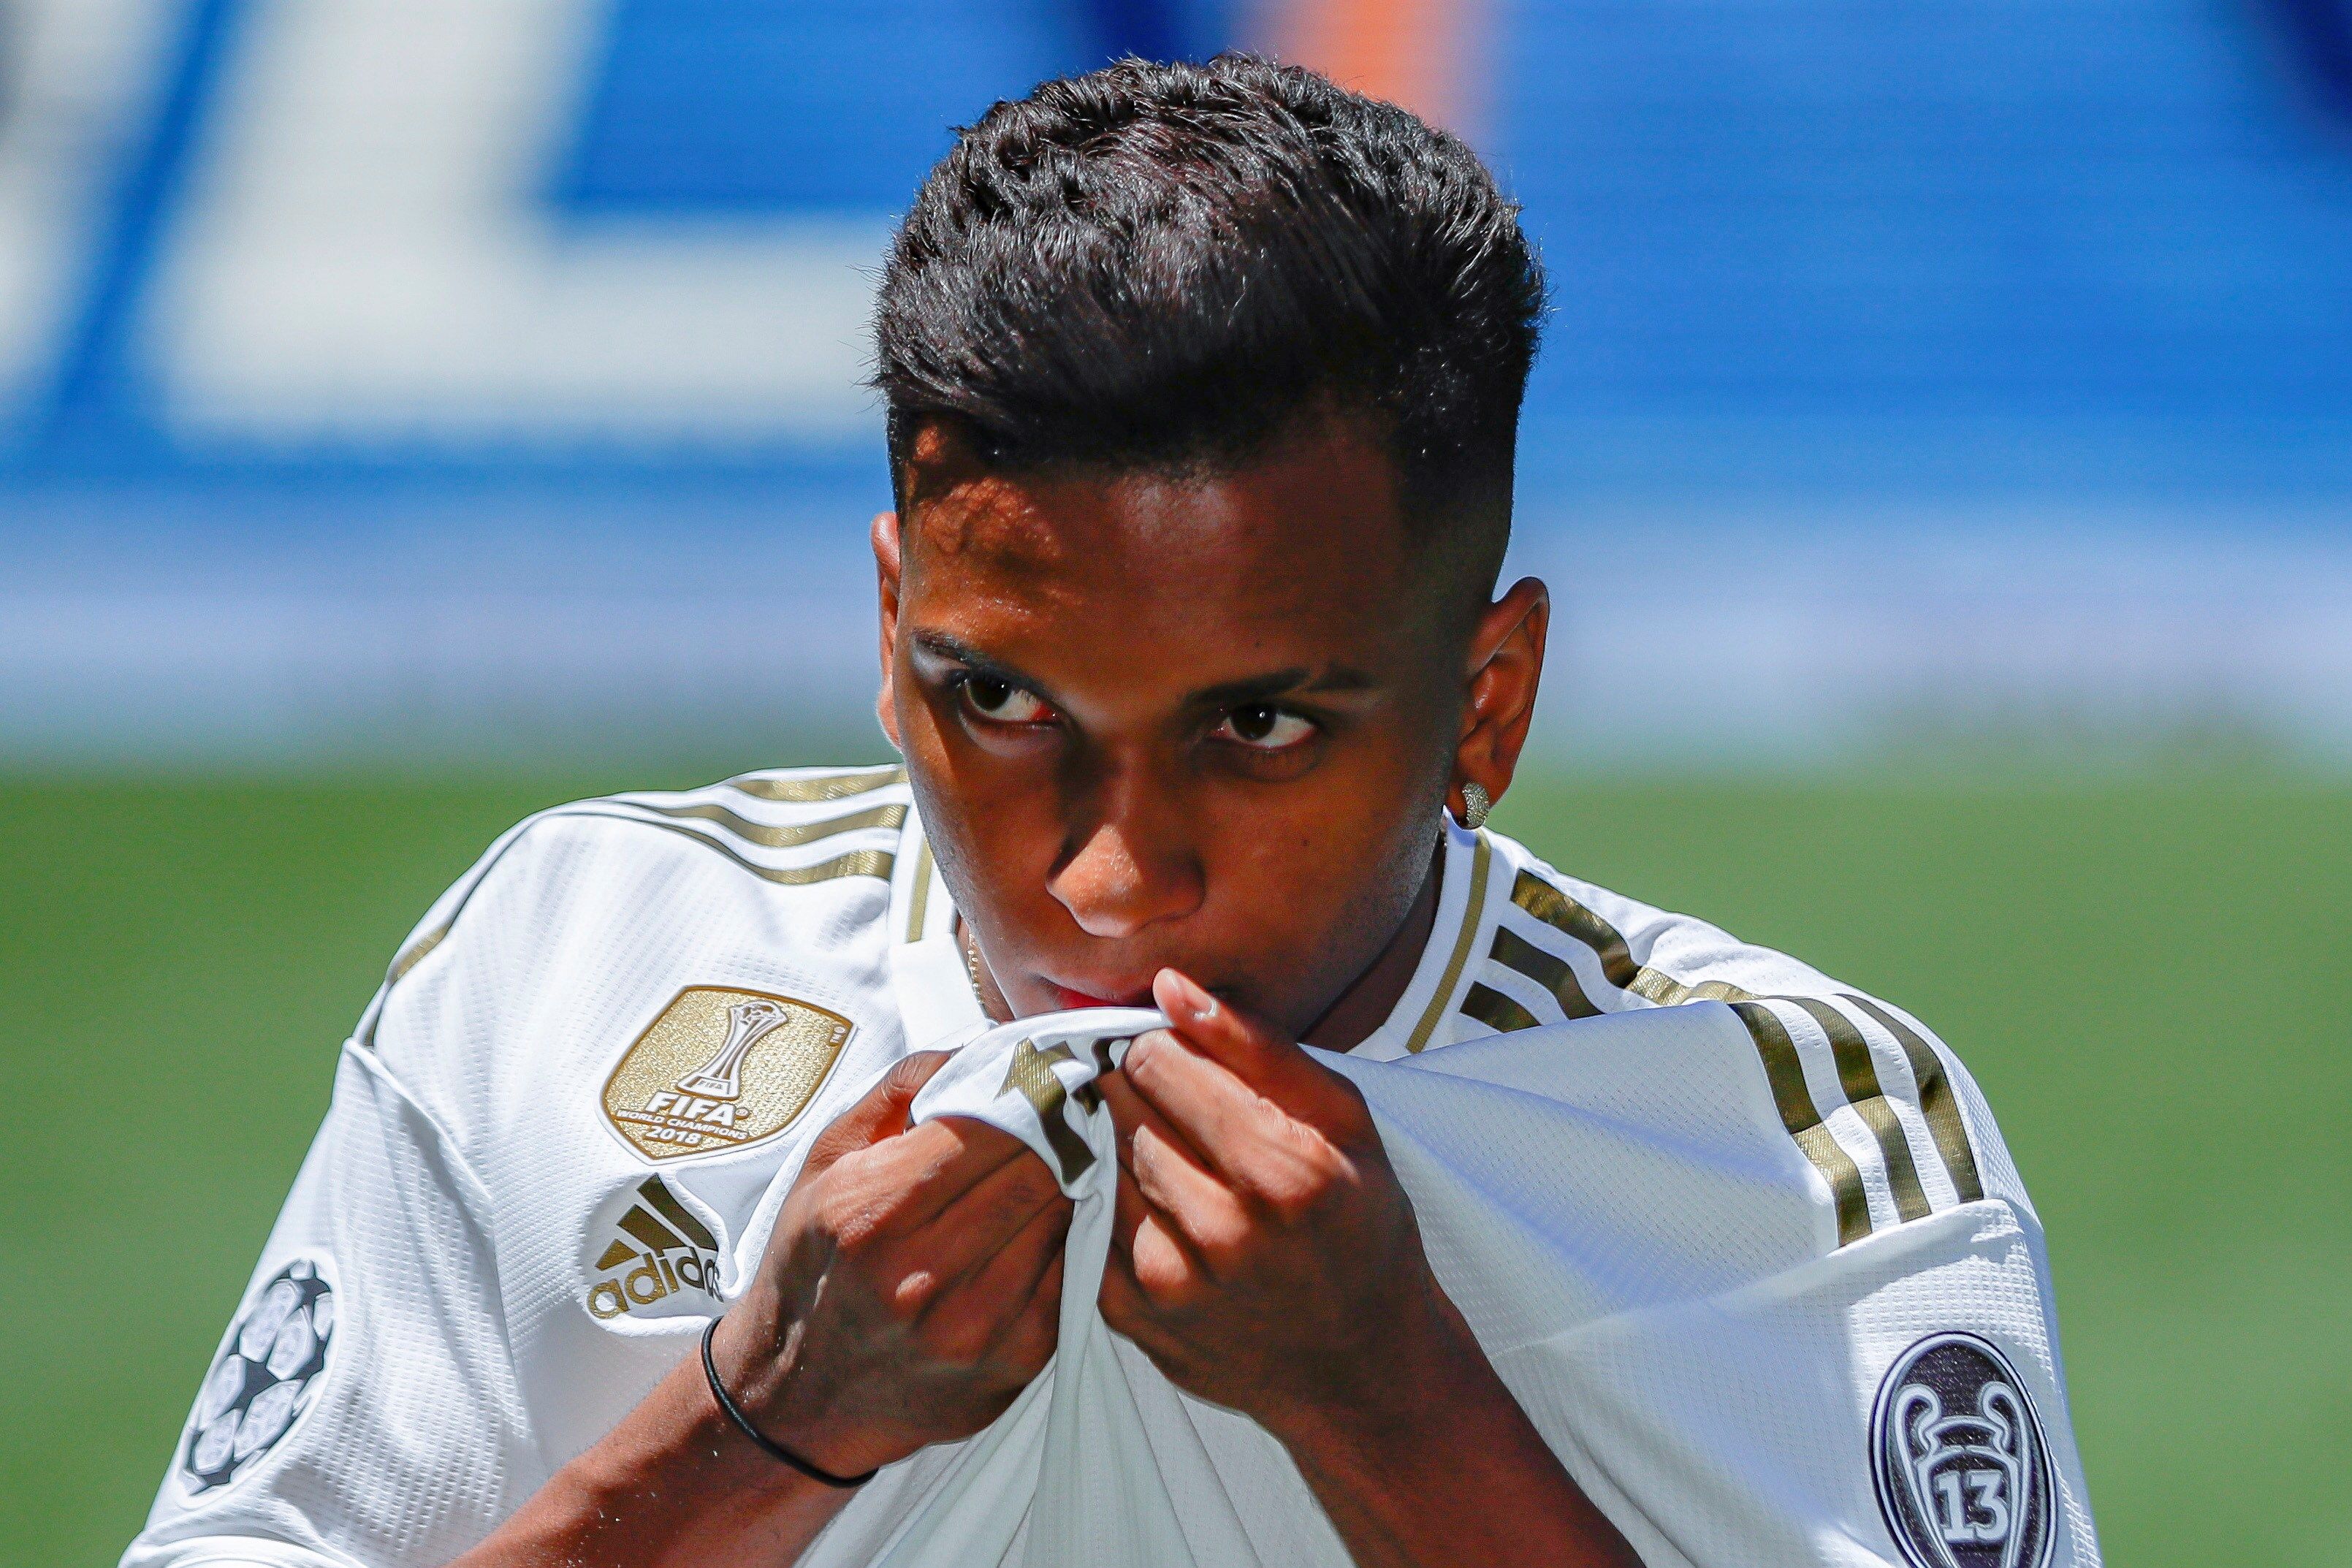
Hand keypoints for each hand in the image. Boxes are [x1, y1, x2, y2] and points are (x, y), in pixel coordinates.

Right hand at [710, 1051, 1070, 1476]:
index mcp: (869, 1209)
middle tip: (1072, 1107)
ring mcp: (975, 1324)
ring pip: (1067, 1214)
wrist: (800, 1399)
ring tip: (1063, 1161)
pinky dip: (1070, 1237)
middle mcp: (922, 1272)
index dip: (1033, 1090)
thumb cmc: (813, 1266)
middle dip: (1062, 1130)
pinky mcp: (1018, 1360)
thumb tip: (986, 1047)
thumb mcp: (825, 1162)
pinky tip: (1046, 1223)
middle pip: (1040, 1167)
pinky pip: (1074, 1269)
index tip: (1048, 1074)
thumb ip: (902, 1089)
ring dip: (1073, 1180)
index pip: (994, 1124)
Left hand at [1096, 971, 1466, 1441]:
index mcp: (1282, 1171)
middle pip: (1120, 1106)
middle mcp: (1221, 1230)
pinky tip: (1161, 1206)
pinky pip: (1088, 1218)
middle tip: (1164, 1099)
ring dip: (1118, 1142)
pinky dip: (1111, 1198)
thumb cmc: (1359, 1229)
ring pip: (1098, 1159)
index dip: (1159, 1046)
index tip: (1172, 1054)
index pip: (1158, 1062)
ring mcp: (1168, 1280)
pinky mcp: (1130, 1316)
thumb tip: (1169, 986)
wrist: (1359, 1369)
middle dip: (1134, 1089)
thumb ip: (1256, 1045)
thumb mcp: (1345, 1122)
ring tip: (1169, 1153)